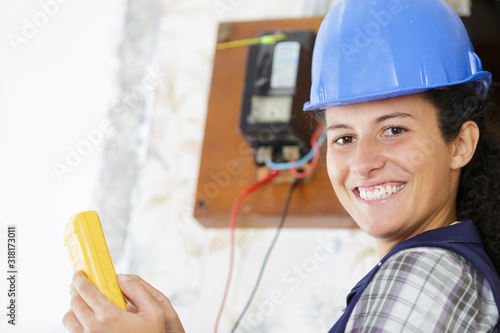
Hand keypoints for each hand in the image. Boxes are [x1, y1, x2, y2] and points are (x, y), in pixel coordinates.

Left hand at [63, 271, 184, 332]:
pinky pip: (72, 331)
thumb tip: (122, 277)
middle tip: (80, 285)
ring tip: (83, 303)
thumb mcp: (155, 313)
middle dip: (75, 289)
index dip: (80, 278)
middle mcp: (93, 328)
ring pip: (68, 318)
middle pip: (75, 302)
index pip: (86, 290)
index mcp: (109, 315)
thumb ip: (139, 291)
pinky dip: (75, 322)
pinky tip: (87, 319)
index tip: (79, 273)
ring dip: (73, 307)